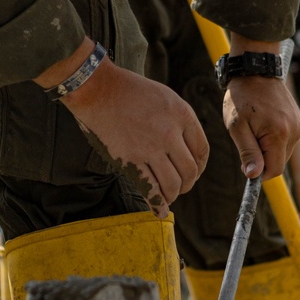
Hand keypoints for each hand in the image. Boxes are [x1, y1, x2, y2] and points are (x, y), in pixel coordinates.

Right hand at [62, 60, 209, 217]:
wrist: (98, 89)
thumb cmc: (128, 90)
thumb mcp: (165, 97)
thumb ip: (179, 120)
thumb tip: (185, 146)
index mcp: (182, 114)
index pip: (202, 150)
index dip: (200, 167)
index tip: (194, 172)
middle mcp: (170, 133)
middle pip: (190, 170)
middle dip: (188, 183)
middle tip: (182, 187)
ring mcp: (150, 148)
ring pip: (173, 183)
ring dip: (174, 194)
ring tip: (169, 197)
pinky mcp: (130, 160)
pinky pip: (149, 189)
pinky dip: (157, 204)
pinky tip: (159, 210)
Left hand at [223, 76, 299, 179]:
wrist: (255, 72)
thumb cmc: (242, 99)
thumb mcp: (237, 127)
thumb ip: (247, 152)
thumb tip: (254, 175)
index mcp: (279, 134)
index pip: (275, 169)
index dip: (260, 173)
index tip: (247, 165)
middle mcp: (294, 131)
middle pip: (279, 161)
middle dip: (263, 158)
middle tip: (248, 139)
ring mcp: (299, 126)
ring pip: (283, 152)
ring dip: (268, 148)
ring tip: (256, 128)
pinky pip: (287, 141)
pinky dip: (275, 139)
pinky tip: (265, 123)